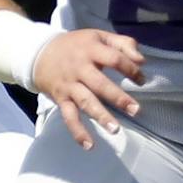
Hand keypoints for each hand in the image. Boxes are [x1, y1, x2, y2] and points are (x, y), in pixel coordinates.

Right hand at [34, 29, 144, 149]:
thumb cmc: (77, 45)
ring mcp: (69, 85)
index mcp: (91, 50)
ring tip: (115, 130)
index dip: (130, 69)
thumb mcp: (99, 36)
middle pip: (100, 83)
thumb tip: (142, 60)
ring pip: (85, 102)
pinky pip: (69, 116)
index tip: (142, 80)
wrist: (39, 52)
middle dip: (118, 97)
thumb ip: (123, 44)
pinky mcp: (61, 99)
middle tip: (135, 110)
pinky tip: (89, 145)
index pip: (114, 59)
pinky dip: (77, 132)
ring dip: (100, 116)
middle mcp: (79, 68)